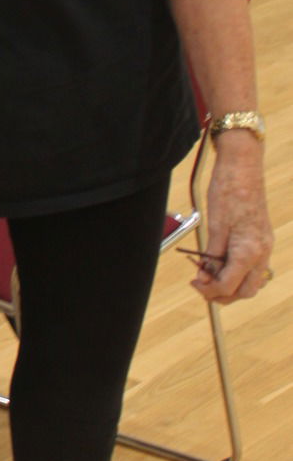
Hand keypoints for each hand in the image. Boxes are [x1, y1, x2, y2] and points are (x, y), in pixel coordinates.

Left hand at [191, 148, 274, 303]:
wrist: (244, 166)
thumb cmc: (228, 190)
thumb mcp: (215, 224)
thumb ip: (211, 255)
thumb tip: (205, 278)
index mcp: (249, 251)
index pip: (230, 286)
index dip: (210, 290)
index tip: (195, 283)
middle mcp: (262, 252)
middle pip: (246, 291)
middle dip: (224, 294)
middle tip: (202, 286)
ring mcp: (265, 246)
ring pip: (252, 281)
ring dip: (232, 285)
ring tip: (210, 276)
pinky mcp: (263, 239)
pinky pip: (254, 267)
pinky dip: (238, 272)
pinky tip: (222, 264)